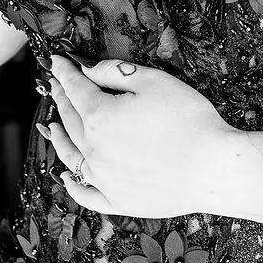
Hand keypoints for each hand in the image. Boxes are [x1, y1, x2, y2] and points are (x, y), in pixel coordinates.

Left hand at [42, 54, 233, 216]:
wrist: (212, 168)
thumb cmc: (188, 119)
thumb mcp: (154, 81)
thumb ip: (115, 71)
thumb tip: (88, 70)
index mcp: (100, 117)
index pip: (75, 88)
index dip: (64, 72)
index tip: (55, 61)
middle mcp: (94, 149)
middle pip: (70, 119)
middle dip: (61, 98)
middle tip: (54, 85)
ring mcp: (103, 179)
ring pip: (71, 155)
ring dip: (59, 137)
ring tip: (50, 126)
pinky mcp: (117, 201)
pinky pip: (85, 193)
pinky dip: (72, 184)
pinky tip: (66, 177)